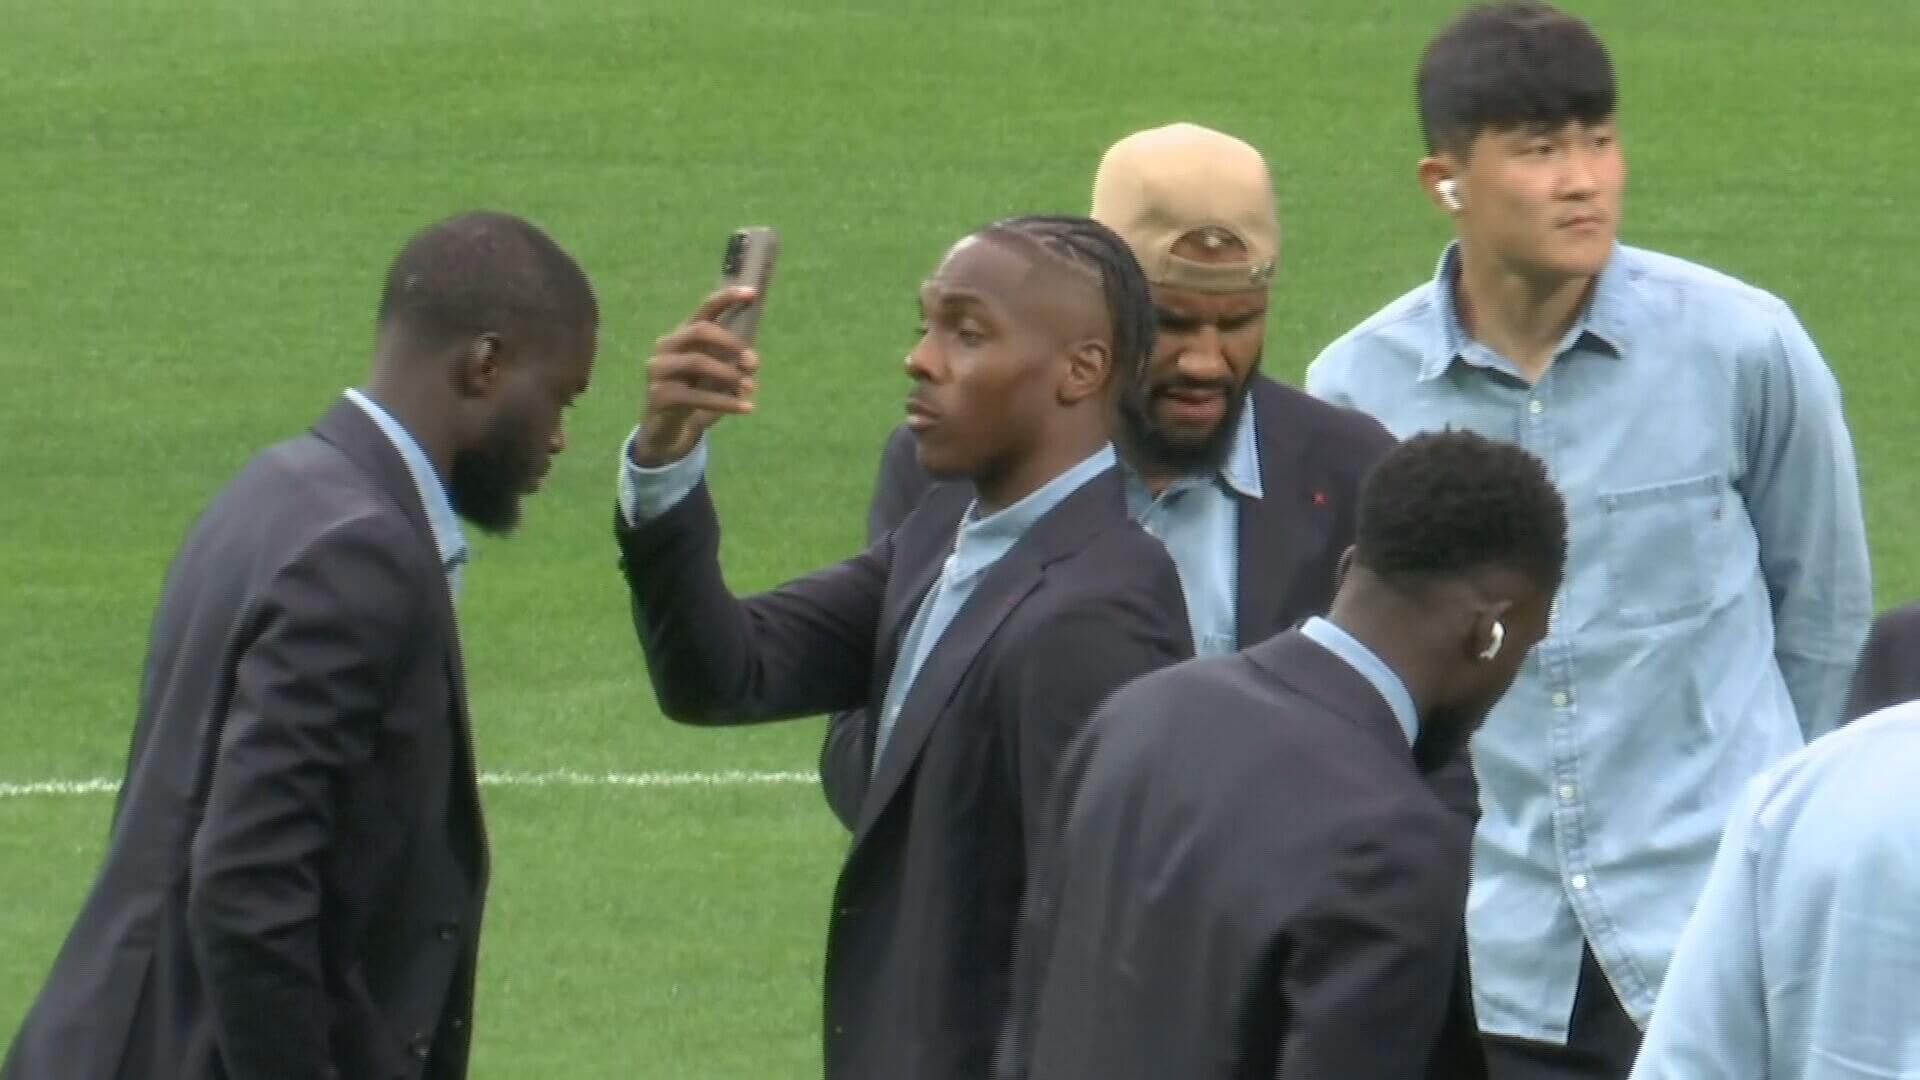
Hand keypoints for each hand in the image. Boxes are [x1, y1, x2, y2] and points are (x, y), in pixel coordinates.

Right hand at [630, 287, 761, 467]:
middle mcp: (667, 346)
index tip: (752, 292)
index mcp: (684, 335)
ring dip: (729, 374)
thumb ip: (735, 365)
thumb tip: (752, 362)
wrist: (669, 430)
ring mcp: (658, 369)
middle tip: (754, 363)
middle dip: (731, 343)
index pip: (705, 310)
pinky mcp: (657, 395)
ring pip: (697, 362)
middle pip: (700, 330)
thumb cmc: (697, 395)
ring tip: (752, 388)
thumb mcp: (719, 377)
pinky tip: (746, 408)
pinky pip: (695, 396)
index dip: (727, 298)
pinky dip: (725, 402)